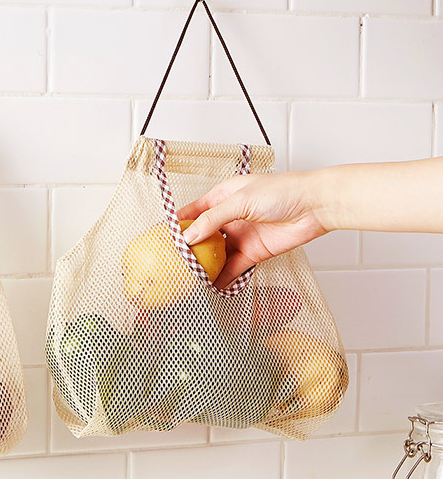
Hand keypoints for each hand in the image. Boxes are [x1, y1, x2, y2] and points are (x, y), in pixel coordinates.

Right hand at [175, 172, 328, 288]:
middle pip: (202, 236)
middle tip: (173, 264)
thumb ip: (214, 218)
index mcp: (223, 197)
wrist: (315, 206)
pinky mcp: (254, 253)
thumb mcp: (241, 200)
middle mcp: (230, 217)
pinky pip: (234, 268)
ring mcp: (241, 236)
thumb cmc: (283, 191)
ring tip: (189, 279)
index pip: (193, 211)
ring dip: (205, 266)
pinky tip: (212, 286)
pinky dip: (223, 278)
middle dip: (189, 250)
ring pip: (216, 255)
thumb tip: (190, 235)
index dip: (178, 224)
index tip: (162, 238)